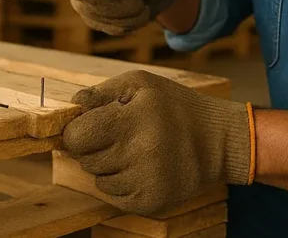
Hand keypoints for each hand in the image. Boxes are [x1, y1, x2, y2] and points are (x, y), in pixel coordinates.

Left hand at [60, 70, 251, 216]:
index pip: (76, 137)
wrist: (216, 140)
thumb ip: (101, 92)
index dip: (78, 131)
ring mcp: (147, 182)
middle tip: (119, 136)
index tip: (89, 126)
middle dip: (94, 147)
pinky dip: (122, 183)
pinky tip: (143, 168)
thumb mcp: (140, 84)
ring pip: (98, 180)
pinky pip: (114, 197)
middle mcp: (142, 153)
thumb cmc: (172, 106)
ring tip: (137, 150)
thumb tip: (71, 107)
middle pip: (85, 160)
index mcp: (135, 119)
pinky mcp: (151, 203)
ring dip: (109, 167)